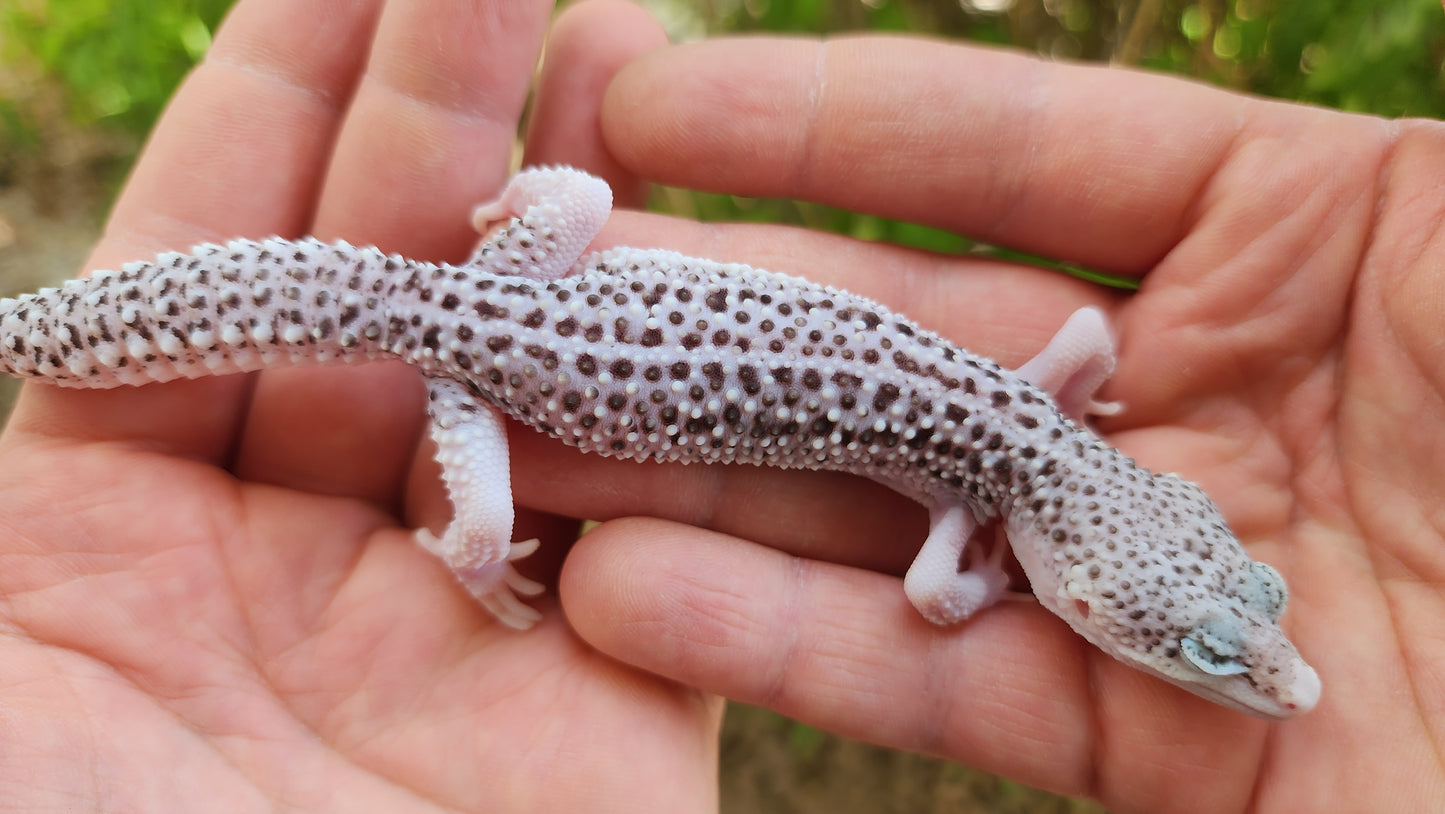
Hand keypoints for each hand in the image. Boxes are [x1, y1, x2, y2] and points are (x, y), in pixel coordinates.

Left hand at [0, 1, 722, 810]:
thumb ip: (8, 498)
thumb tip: (26, 314)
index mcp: (113, 534)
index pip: (208, 267)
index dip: (275, 101)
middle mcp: (298, 552)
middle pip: (382, 288)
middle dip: (438, 110)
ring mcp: (460, 615)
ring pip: (532, 376)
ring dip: (577, 212)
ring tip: (620, 46)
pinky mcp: (612, 690)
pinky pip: (670, 522)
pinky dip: (693, 388)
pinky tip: (721, 252)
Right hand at [547, 35, 1444, 812]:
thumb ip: (1314, 158)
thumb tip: (1086, 99)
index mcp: (1292, 235)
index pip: (998, 157)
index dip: (817, 121)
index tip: (642, 102)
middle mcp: (1194, 393)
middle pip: (902, 337)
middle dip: (710, 313)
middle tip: (531, 298)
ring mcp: (1151, 565)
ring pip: (884, 510)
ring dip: (698, 480)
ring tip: (524, 451)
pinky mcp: (1143, 735)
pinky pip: (935, 679)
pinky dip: (785, 640)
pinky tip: (629, 596)